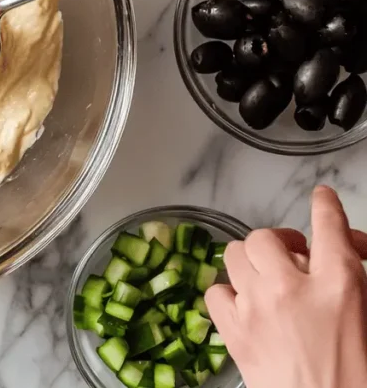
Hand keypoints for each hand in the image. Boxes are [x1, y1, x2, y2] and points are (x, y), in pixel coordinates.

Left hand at [205, 186, 366, 387]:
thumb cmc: (355, 375)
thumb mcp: (366, 317)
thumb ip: (349, 281)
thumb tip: (342, 256)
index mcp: (338, 286)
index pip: (329, 228)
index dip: (326, 207)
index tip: (322, 198)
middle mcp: (291, 289)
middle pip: (267, 237)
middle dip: (279, 241)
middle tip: (294, 254)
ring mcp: (256, 309)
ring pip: (234, 255)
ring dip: (252, 262)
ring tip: (267, 276)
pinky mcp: (233, 333)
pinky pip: (216, 292)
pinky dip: (229, 293)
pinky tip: (246, 305)